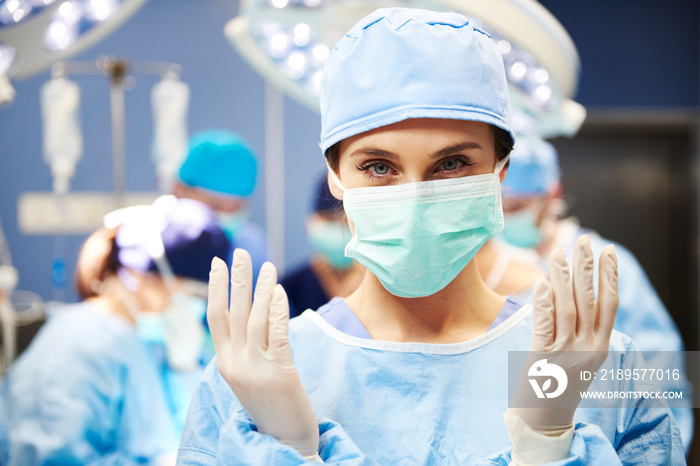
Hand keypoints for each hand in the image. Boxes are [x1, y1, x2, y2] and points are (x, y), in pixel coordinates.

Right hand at [207, 249, 318, 457]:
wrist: (284, 440)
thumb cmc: (270, 404)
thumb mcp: (247, 375)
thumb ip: (243, 348)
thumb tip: (249, 315)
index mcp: (224, 362)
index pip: (215, 318)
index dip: (216, 288)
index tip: (218, 263)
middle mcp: (234, 363)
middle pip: (233, 312)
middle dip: (236, 278)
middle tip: (241, 251)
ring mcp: (255, 369)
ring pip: (255, 319)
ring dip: (260, 288)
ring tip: (267, 265)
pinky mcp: (279, 374)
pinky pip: (276, 334)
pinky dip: (276, 310)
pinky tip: (278, 291)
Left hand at [513, 235, 618, 433]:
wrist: (545, 419)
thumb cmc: (559, 384)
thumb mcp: (580, 357)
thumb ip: (581, 330)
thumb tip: (572, 292)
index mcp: (600, 347)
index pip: (610, 304)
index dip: (610, 276)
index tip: (609, 251)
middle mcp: (588, 348)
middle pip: (589, 299)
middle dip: (587, 266)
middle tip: (583, 240)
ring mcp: (565, 353)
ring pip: (567, 306)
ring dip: (563, 276)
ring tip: (558, 252)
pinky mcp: (542, 357)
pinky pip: (544, 324)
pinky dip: (543, 302)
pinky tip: (542, 283)